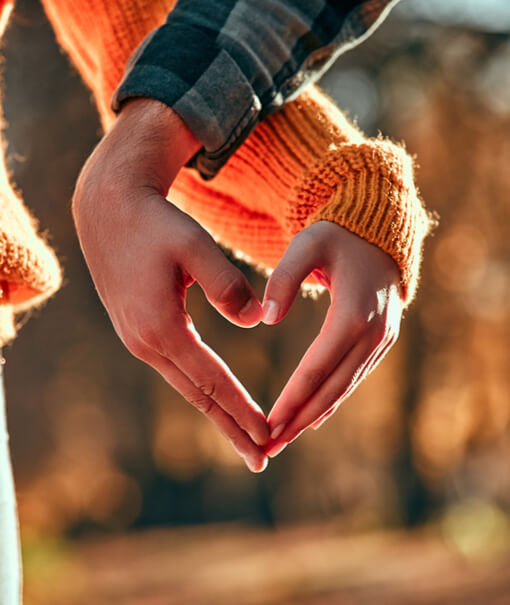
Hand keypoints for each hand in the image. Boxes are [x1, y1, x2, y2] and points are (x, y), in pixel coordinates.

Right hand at [72, 99, 268, 471]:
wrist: (109, 210)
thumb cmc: (156, 224)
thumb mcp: (195, 247)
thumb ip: (228, 285)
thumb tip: (256, 320)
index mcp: (161, 327)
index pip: (212, 380)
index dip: (242, 409)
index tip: (268, 435)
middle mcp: (146, 343)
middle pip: (197, 397)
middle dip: (231, 429)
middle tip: (261, 460)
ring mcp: (139, 340)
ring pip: (187, 387)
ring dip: (218, 414)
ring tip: (245, 438)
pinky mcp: (140, 332)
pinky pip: (178, 370)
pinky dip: (202, 390)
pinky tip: (217, 400)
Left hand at [263, 221, 402, 456]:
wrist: (378, 233)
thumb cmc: (337, 236)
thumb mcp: (307, 244)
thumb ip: (283, 278)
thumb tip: (265, 319)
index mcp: (354, 313)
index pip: (317, 367)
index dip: (292, 399)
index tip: (268, 424)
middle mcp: (373, 333)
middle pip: (332, 388)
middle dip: (299, 420)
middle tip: (268, 447)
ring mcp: (382, 340)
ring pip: (344, 388)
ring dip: (314, 416)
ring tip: (283, 440)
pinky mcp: (381, 341)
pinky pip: (353, 377)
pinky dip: (332, 400)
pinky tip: (313, 419)